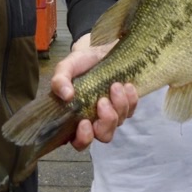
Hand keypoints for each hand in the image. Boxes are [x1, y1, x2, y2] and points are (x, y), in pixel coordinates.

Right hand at [51, 34, 137, 150]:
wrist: (99, 50)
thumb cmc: (80, 63)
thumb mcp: (66, 67)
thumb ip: (59, 80)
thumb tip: (66, 95)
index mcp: (75, 117)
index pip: (79, 141)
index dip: (83, 138)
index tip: (84, 122)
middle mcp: (94, 120)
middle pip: (104, 135)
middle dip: (106, 120)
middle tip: (103, 100)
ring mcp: (111, 114)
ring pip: (119, 122)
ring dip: (119, 105)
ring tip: (115, 85)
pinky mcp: (126, 105)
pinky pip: (132, 110)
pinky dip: (131, 99)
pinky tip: (126, 85)